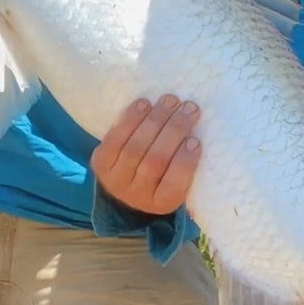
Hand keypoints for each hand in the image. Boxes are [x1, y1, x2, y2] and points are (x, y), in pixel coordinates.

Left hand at [90, 94, 201, 215]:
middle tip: (189, 109)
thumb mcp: (178, 181)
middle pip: (155, 161)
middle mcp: (137, 196)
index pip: (174, 185)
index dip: (185, 163)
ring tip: (170, 101)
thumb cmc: (162, 176)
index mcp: (162, 203)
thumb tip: (203, 134)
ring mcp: (115, 180)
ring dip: (155, 119)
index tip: (196, 141)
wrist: (124, 183)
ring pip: (135, 147)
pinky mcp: (100, 163)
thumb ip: (188, 166)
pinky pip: (115, 139)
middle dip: (174, 131)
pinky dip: (131, 119)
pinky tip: (144, 104)